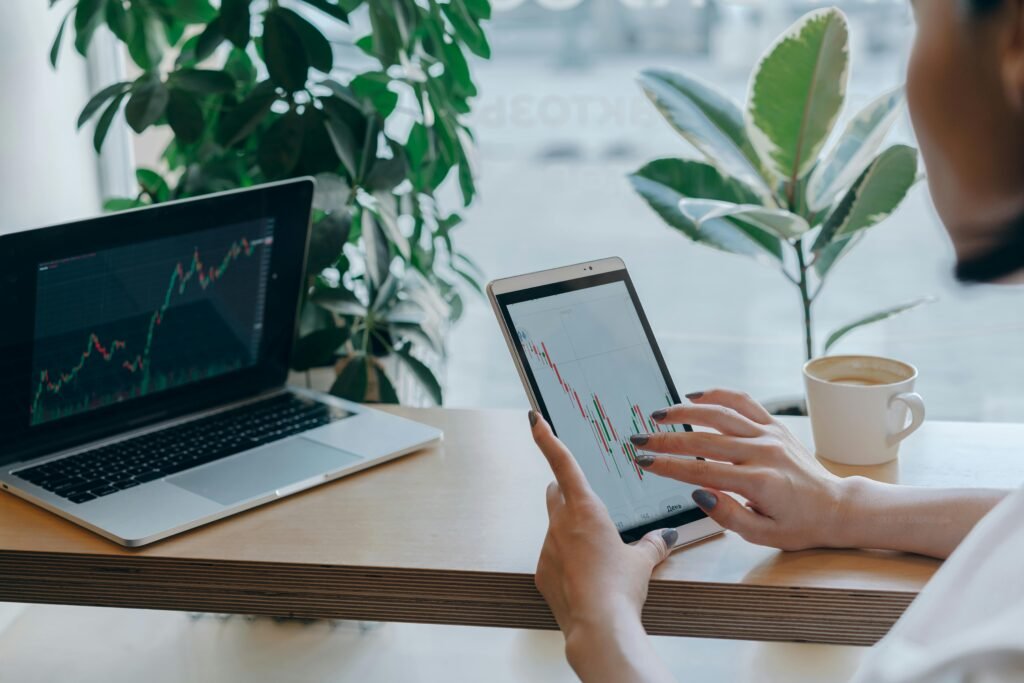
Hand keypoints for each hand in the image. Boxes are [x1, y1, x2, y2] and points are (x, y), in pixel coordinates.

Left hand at [530, 411, 676, 681]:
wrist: (599, 626)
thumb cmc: (621, 588)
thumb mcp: (643, 561)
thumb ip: (651, 544)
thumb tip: (664, 537)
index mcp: (585, 509)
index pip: (563, 464)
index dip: (547, 439)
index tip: (534, 420)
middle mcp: (560, 523)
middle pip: (556, 493)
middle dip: (566, 490)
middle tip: (582, 498)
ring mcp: (547, 547)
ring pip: (555, 527)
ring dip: (570, 531)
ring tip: (596, 554)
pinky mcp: (541, 572)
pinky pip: (552, 557)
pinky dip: (565, 560)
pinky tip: (584, 578)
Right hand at [635, 389, 846, 550]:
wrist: (837, 507)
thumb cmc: (800, 525)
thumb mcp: (763, 535)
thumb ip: (728, 516)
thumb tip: (698, 493)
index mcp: (758, 482)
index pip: (700, 470)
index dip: (668, 466)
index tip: (644, 462)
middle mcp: (763, 452)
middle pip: (703, 439)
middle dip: (666, 439)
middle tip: (640, 438)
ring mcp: (770, 434)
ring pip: (720, 414)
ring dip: (685, 411)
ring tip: (659, 414)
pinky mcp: (775, 426)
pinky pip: (743, 402)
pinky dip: (718, 395)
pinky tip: (695, 396)